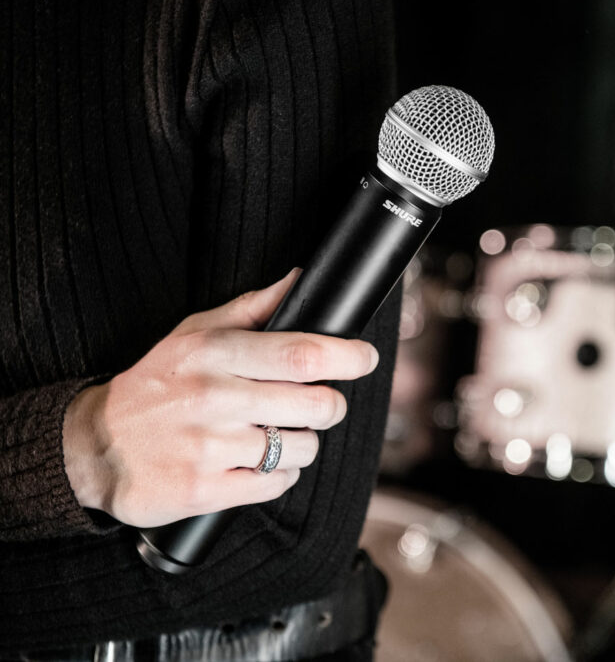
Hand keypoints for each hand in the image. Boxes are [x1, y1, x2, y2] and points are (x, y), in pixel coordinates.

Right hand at [62, 268, 378, 527]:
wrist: (95, 446)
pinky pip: (276, 483)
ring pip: (302, 448)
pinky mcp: (205, 490)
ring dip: (302, 443)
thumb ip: (252, 308)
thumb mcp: (195, 334)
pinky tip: (256, 461)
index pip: (302, 353)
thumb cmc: (156, 385)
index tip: (364, 358)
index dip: (347, 356)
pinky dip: (279, 475)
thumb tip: (299, 280)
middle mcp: (214, 398)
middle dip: (330, 405)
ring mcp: (209, 447)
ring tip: (274, 434)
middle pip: (316, 405)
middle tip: (317, 404)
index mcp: (215, 355)